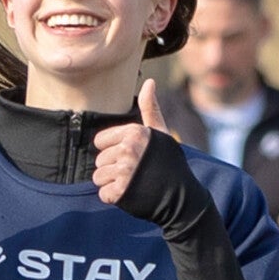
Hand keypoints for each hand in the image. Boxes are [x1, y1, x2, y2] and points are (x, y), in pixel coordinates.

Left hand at [91, 78, 169, 206]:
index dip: (112, 150)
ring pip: (98, 178)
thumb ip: (150, 108)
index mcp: (134, 133)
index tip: (131, 156)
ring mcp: (124, 171)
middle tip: (135, 172)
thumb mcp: (161, 133)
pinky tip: (130, 194)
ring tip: (132, 183)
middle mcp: (128, 149)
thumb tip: (150, 81)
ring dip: (111, 184)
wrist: (180, 196)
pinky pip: (103, 194)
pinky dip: (114, 198)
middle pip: (99, 161)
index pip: (100, 141)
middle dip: (112, 169)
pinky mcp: (121, 191)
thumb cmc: (168, 163)